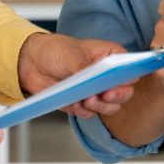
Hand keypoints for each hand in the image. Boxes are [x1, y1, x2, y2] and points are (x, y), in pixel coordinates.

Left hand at [17, 33, 134, 117]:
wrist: (33, 62)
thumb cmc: (56, 50)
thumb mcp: (71, 54)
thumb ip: (84, 67)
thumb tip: (94, 82)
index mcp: (110, 57)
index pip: (130, 69)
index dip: (128, 77)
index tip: (118, 82)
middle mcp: (107, 76)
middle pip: (125, 92)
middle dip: (116, 96)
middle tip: (105, 95)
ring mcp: (96, 91)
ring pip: (111, 107)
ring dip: (101, 106)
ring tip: (87, 100)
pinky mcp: (84, 103)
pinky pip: (91, 113)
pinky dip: (85, 111)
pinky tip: (76, 104)